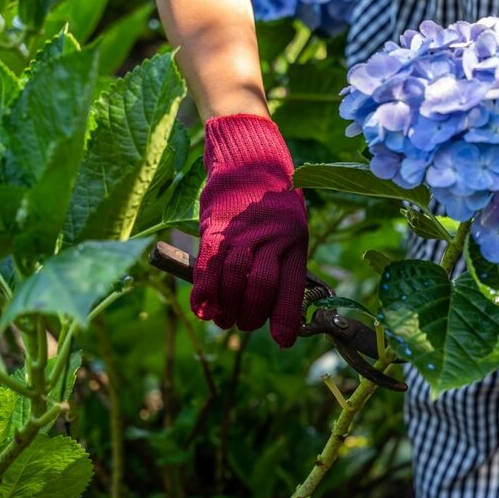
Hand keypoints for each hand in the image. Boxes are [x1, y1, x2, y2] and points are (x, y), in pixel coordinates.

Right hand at [191, 114, 308, 346]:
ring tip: (224, 319)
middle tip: (243, 324)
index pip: (291, 287)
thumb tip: (278, 305)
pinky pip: (209, 264)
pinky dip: (204, 290)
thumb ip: (283, 261)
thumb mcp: (290, 227)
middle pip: (260, 286)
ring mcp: (243, 231)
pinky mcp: (216, 226)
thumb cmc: (272, 199)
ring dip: (227, 307)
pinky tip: (202, 308)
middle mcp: (272, 237)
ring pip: (234, 278)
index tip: (282, 341)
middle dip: (251, 314)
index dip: (285, 318)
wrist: (249, 156)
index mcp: (296, 241)